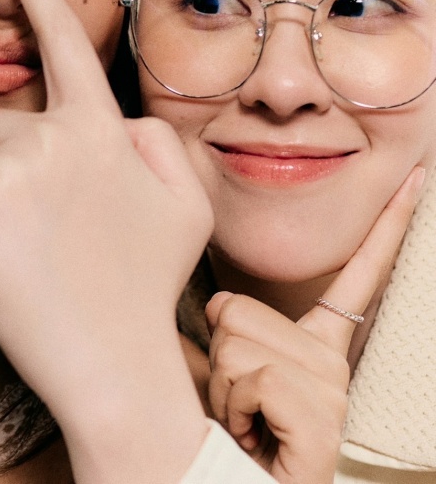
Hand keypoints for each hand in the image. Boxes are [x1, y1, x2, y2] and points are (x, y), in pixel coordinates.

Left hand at [0, 0, 212, 483]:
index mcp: (98, 128)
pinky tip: (4, 263)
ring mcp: (1, 173)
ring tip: (30, 246)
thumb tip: (120, 121)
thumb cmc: (148, 283)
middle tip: (47, 223)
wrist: (113, 362)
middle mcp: (47, 137)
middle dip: (10, 164)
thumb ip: (158, 142)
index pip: (66, 45)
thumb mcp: (186, 204)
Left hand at [205, 166, 423, 483]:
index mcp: (313, 342)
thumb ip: (212, 323)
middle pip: (237, 307)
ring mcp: (331, 393)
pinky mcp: (323, 424)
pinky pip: (253, 378)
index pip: (356, 273)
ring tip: (239, 418)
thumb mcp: (212, 366)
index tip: (414, 178)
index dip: (389, 224)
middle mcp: (330, 362)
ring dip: (219, 385)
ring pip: (237, 342)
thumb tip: (198, 286)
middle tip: (231, 398)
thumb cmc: (218, 432)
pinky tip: (252, 435)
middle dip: (213, 353)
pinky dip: (233, 407)